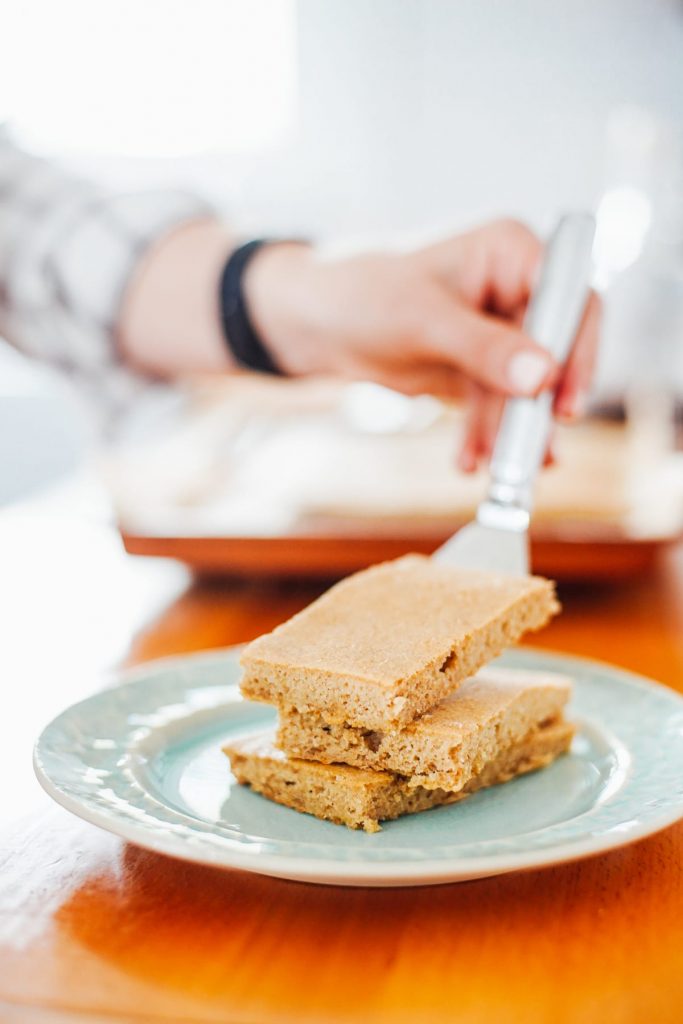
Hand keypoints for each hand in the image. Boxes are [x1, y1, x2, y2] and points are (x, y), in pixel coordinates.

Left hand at [245, 221, 599, 469]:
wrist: (317, 322)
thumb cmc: (363, 295)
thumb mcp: (424, 321)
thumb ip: (485, 348)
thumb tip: (543, 376)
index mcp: (511, 252)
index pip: (570, 300)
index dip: (578, 351)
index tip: (566, 402)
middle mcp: (514, 288)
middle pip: (553, 352)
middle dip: (539, 408)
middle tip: (534, 455)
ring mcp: (499, 331)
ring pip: (524, 390)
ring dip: (511, 432)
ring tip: (501, 472)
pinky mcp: (480, 366)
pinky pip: (496, 407)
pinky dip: (485, 435)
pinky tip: (470, 461)